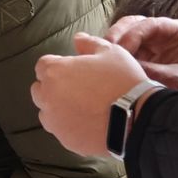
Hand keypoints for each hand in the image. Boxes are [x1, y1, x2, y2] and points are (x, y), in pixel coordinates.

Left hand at [31, 33, 149, 156]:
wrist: (136, 119)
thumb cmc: (123, 82)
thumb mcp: (111, 53)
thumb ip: (90, 43)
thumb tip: (79, 38)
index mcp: (55, 72)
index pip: (43, 65)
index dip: (58, 66)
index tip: (72, 70)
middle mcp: (48, 96)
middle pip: (40, 89)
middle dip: (54, 87)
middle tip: (78, 88)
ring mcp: (54, 120)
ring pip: (47, 112)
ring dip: (58, 108)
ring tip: (83, 107)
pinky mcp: (64, 139)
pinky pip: (61, 130)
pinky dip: (69, 126)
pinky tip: (88, 123)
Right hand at [105, 15, 177, 93]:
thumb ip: (157, 73)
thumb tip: (131, 69)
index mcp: (177, 30)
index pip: (152, 24)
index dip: (134, 34)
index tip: (122, 50)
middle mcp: (160, 31)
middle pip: (132, 24)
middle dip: (117, 35)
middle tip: (105, 50)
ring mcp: (147, 41)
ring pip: (122, 33)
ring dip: (110, 44)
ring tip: (100, 57)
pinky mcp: (136, 52)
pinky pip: (119, 49)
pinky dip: (110, 54)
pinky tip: (102, 63)